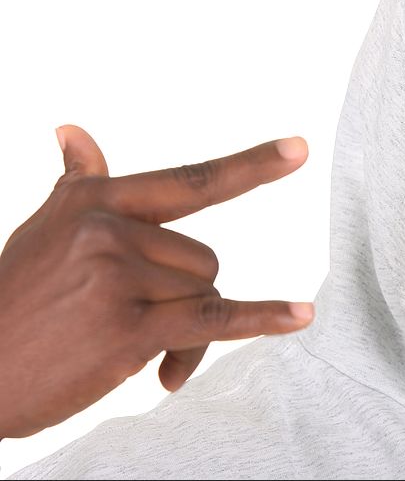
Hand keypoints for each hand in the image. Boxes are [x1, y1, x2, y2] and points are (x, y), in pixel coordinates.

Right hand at [0, 125, 314, 437]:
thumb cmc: (13, 301)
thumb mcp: (42, 232)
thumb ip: (76, 185)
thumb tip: (74, 131)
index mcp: (96, 202)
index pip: (191, 182)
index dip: (250, 166)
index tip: (299, 150)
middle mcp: (108, 229)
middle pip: (204, 261)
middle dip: (184, 297)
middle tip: (138, 324)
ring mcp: (117, 276)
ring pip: (206, 295)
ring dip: (184, 333)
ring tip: (133, 349)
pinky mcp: (127, 327)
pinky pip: (214, 320)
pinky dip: (261, 320)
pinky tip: (299, 316)